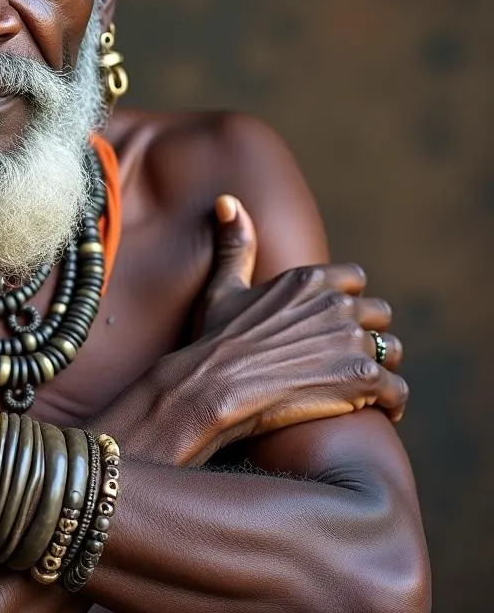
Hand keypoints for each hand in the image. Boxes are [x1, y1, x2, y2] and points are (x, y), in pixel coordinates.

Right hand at [160, 195, 406, 464]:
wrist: (213, 387)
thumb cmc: (213, 340)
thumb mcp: (223, 288)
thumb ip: (235, 246)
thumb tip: (228, 201)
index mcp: (308, 279)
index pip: (354, 278)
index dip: (348, 298)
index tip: (336, 319)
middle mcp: (336, 304)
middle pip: (378, 313)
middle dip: (369, 333)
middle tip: (350, 357)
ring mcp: (352, 340)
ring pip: (393, 350)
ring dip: (384, 366)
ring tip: (368, 385)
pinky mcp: (363, 378)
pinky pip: (398, 389)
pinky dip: (392, 402)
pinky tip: (379, 411)